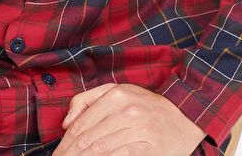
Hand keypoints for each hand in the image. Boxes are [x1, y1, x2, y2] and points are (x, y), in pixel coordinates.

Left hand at [52, 82, 205, 155]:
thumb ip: (88, 100)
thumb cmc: (146, 105)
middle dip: (70, 154)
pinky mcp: (148, 148)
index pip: (81, 123)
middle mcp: (126, 111)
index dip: (65, 142)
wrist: (184, 117)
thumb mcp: (119, 91)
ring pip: (101, 150)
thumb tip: (67, 122)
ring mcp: (138, 130)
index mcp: (116, 95)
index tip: (57, 153)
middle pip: (88, 138)